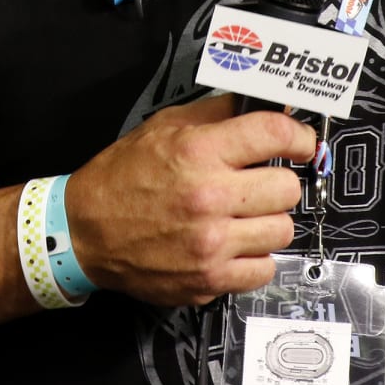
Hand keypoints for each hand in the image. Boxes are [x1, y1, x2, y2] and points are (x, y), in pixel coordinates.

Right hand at [62, 97, 316, 305]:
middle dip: (277, 181)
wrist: (84, 231)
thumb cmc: (121, 178)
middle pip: (287, 187)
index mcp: (198, 152)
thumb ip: (217, 114)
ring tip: (242, 216)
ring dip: (267, 221)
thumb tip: (264, 104)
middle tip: (259, 182)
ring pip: (283, 230)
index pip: (275, 135)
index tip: (301, 143)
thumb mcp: (163, 128)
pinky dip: (254, 257)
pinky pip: (264, 268)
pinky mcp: (209, 279)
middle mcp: (208, 197)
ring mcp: (211, 244)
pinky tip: (234, 244)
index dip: (298, 136)